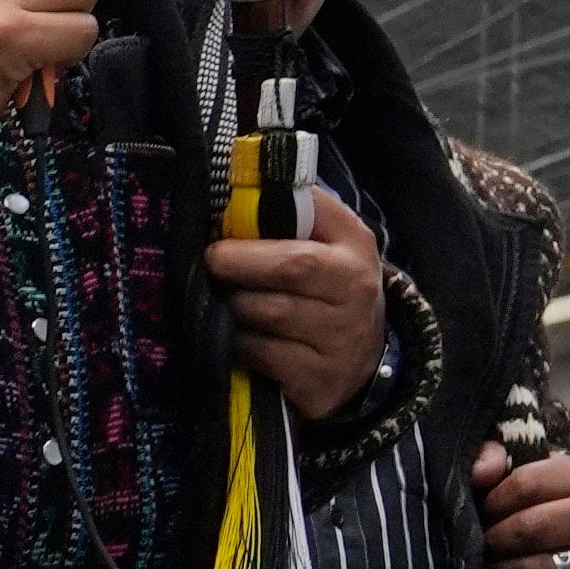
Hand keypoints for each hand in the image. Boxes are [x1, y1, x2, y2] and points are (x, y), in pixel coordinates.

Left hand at [207, 188, 393, 421]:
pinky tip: (238, 340)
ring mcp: (342, 337)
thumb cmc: (325, 293)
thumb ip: (289, 215)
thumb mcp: (322, 246)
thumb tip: (234, 190)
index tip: (223, 224)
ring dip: (234, 308)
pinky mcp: (320, 378)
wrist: (359, 364)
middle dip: (239, 264)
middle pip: (292, 267)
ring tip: (225, 304)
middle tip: (211, 264)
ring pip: (269, 313)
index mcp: (354, 244)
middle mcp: (356, 288)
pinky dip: (240, 346)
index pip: (310, 214)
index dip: (259, 217)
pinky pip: (262, 354)